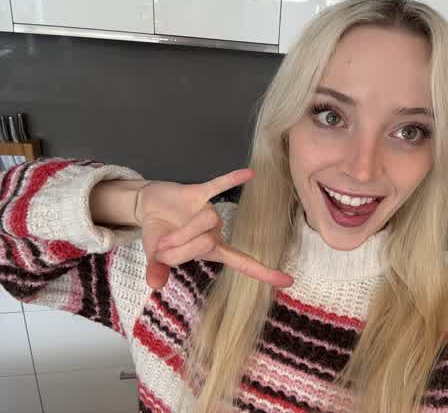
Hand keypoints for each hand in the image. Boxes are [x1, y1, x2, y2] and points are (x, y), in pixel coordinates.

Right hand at [136, 168, 293, 289]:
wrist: (147, 207)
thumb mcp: (155, 256)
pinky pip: (218, 186)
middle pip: (209, 242)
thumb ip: (158, 268)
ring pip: (207, 220)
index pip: (242, 264)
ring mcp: (208, 212)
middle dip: (183, 244)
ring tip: (166, 230)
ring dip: (183, 229)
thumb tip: (154, 284)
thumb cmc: (158, 233)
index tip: (289, 281)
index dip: (264, 273)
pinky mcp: (199, 193)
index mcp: (211, 251)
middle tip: (164, 245)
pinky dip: (232, 180)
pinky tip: (250, 173)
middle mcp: (215, 232)